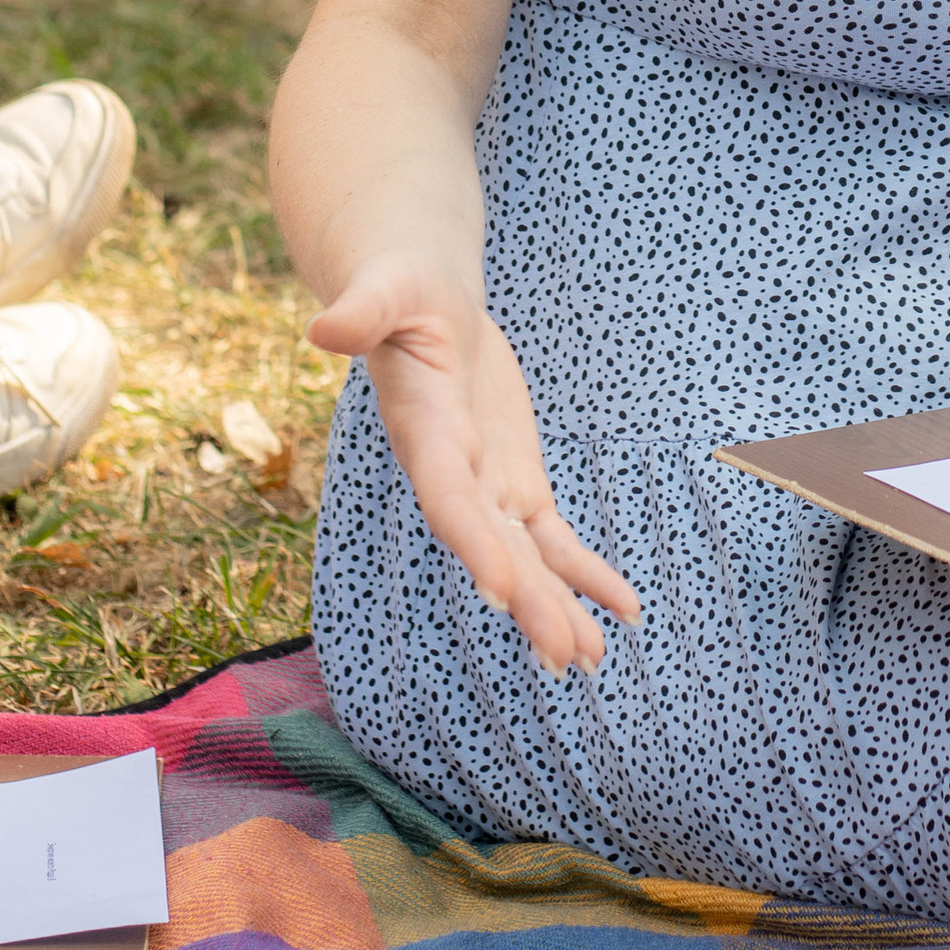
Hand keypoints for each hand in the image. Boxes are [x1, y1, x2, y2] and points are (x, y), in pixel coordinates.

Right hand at [309, 260, 640, 673]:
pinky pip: (554, 539)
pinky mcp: (516, 481)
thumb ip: (362, 308)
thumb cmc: (402, 288)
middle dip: (530, 600)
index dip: (474, 541)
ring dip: (559, 606)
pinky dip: (587, 573)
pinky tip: (626, 610)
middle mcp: (453, 475)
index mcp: (424, 434)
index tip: (504, 589)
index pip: (448, 497)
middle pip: (493, 546)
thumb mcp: (388, 287)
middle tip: (567, 657)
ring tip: (592, 662)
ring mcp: (487, 485)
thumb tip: (323, 324)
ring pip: (526, 557)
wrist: (421, 303)